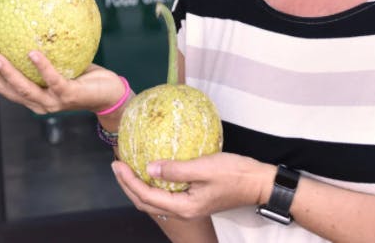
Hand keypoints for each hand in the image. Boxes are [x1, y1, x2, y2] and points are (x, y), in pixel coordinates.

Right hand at [0, 45, 124, 114]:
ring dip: (7, 72)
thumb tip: (34, 21)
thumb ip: (49, 50)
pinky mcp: (68, 96)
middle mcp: (39, 103)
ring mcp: (52, 102)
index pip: (5, 86)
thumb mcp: (64, 62)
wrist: (111, 95)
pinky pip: (52, 79)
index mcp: (34, 96)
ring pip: (24, 88)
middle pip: (6, 89)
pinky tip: (32, 52)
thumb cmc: (86, 77)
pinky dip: (41, 66)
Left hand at [110, 153, 274, 220]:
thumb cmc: (235, 174)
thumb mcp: (204, 167)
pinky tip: (151, 172)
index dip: (128, 181)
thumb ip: (176, 169)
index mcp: (184, 206)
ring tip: (128, 169)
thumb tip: (149, 167)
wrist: (258, 183)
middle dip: (127, 186)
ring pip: (154, 202)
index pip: (146, 196)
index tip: (118, 163)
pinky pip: (164, 197)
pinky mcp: (193, 201)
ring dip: (138, 187)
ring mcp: (188, 208)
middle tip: (116, 166)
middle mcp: (183, 212)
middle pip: (145, 203)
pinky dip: (152, 186)